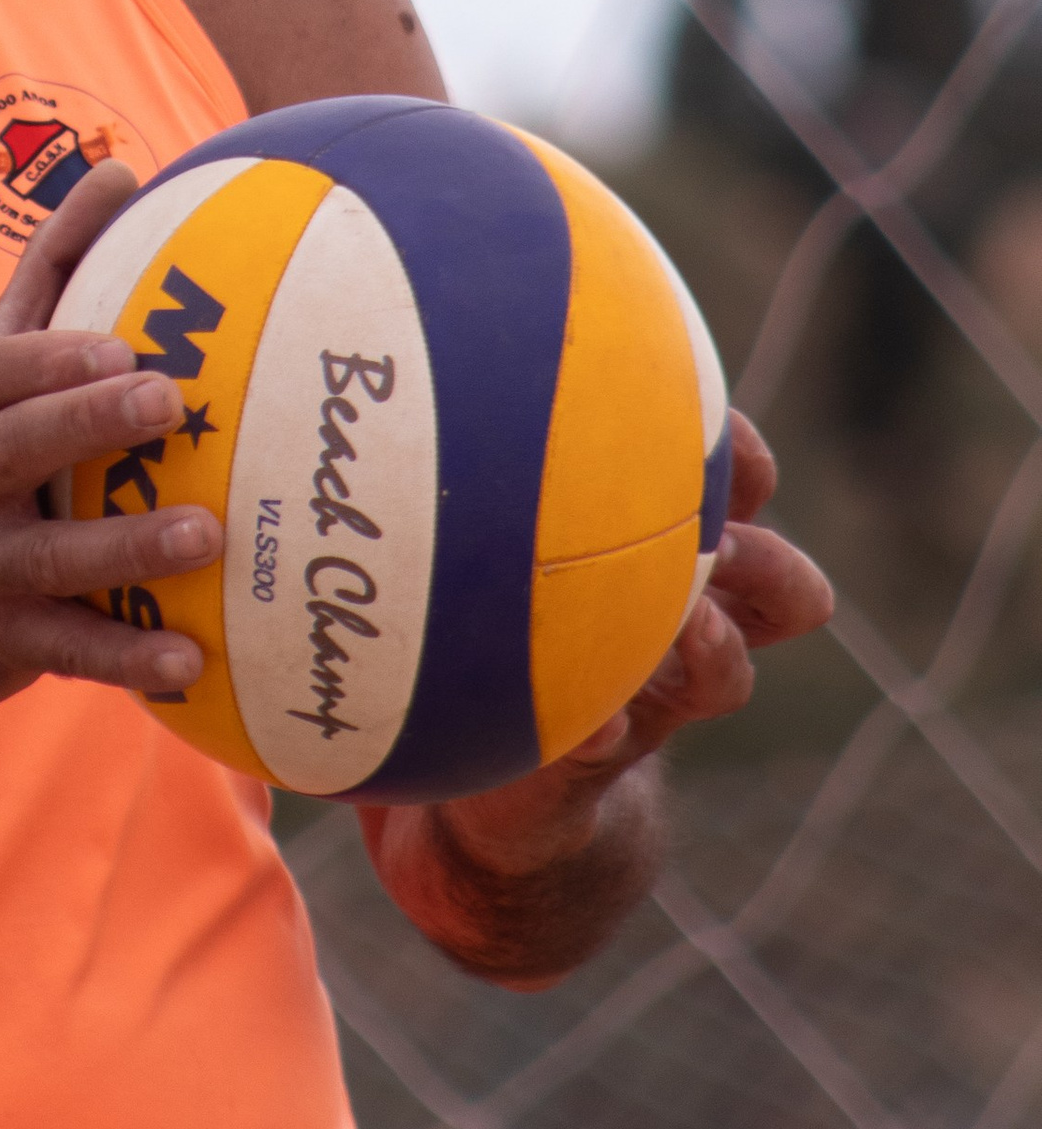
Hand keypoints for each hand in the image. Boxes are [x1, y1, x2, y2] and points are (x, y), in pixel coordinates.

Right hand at [0, 160, 220, 719]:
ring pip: (47, 556)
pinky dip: (124, 657)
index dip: (45, 358)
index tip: (117, 341)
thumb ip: (48, 274)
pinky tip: (189, 657)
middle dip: (84, 424)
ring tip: (205, 533)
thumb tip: (121, 169)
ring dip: (126, 546)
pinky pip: (65, 651)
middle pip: (12, 449)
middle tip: (168, 400)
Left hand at [363, 408, 834, 982]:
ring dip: (715, 648)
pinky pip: (613, 752)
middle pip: (777, 587)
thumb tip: (351, 343)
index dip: (743, 456)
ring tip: (694, 626)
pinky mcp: (592, 770)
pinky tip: (595, 725)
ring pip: (725, 675)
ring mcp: (646, 703)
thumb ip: (436, 458)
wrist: (488, 785)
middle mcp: (671, 626)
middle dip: (769, 557)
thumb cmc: (464, 626)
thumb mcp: (456, 540)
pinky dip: (604, 735)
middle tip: (726, 526)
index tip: (716, 424)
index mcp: (650, 554)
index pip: (733, 489)